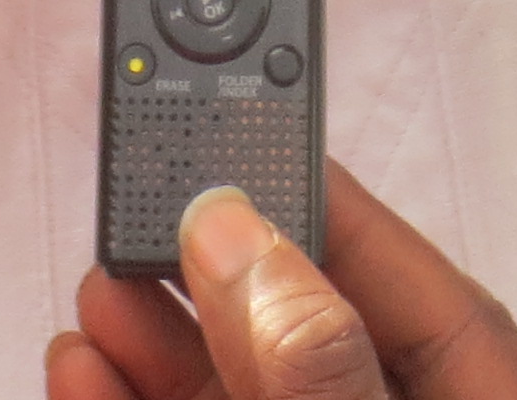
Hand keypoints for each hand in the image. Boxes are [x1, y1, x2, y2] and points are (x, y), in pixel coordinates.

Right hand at [47, 169, 516, 399]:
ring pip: (240, 391)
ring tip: (97, 297)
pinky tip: (87, 374)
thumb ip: (323, 374)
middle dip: (215, 272)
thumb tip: (248, 248)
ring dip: (156, 341)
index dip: (332, 207)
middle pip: (314, 333)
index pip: (429, 291)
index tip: (246, 141)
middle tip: (142, 213)